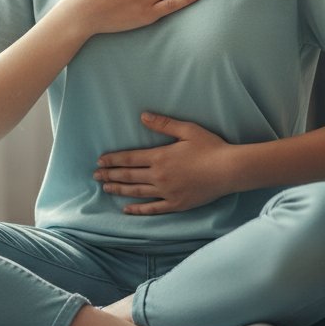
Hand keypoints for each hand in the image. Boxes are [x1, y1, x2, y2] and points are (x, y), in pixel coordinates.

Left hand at [93, 112, 236, 214]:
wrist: (228, 170)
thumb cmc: (210, 147)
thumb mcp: (187, 130)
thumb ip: (163, 124)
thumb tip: (142, 116)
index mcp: (160, 157)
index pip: (130, 158)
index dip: (113, 160)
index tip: (100, 161)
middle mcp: (159, 176)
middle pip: (129, 176)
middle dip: (110, 174)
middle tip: (95, 176)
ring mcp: (167, 192)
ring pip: (136, 192)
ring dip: (119, 189)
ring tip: (105, 188)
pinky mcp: (176, 204)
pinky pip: (152, 208)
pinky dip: (138, 209)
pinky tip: (126, 209)